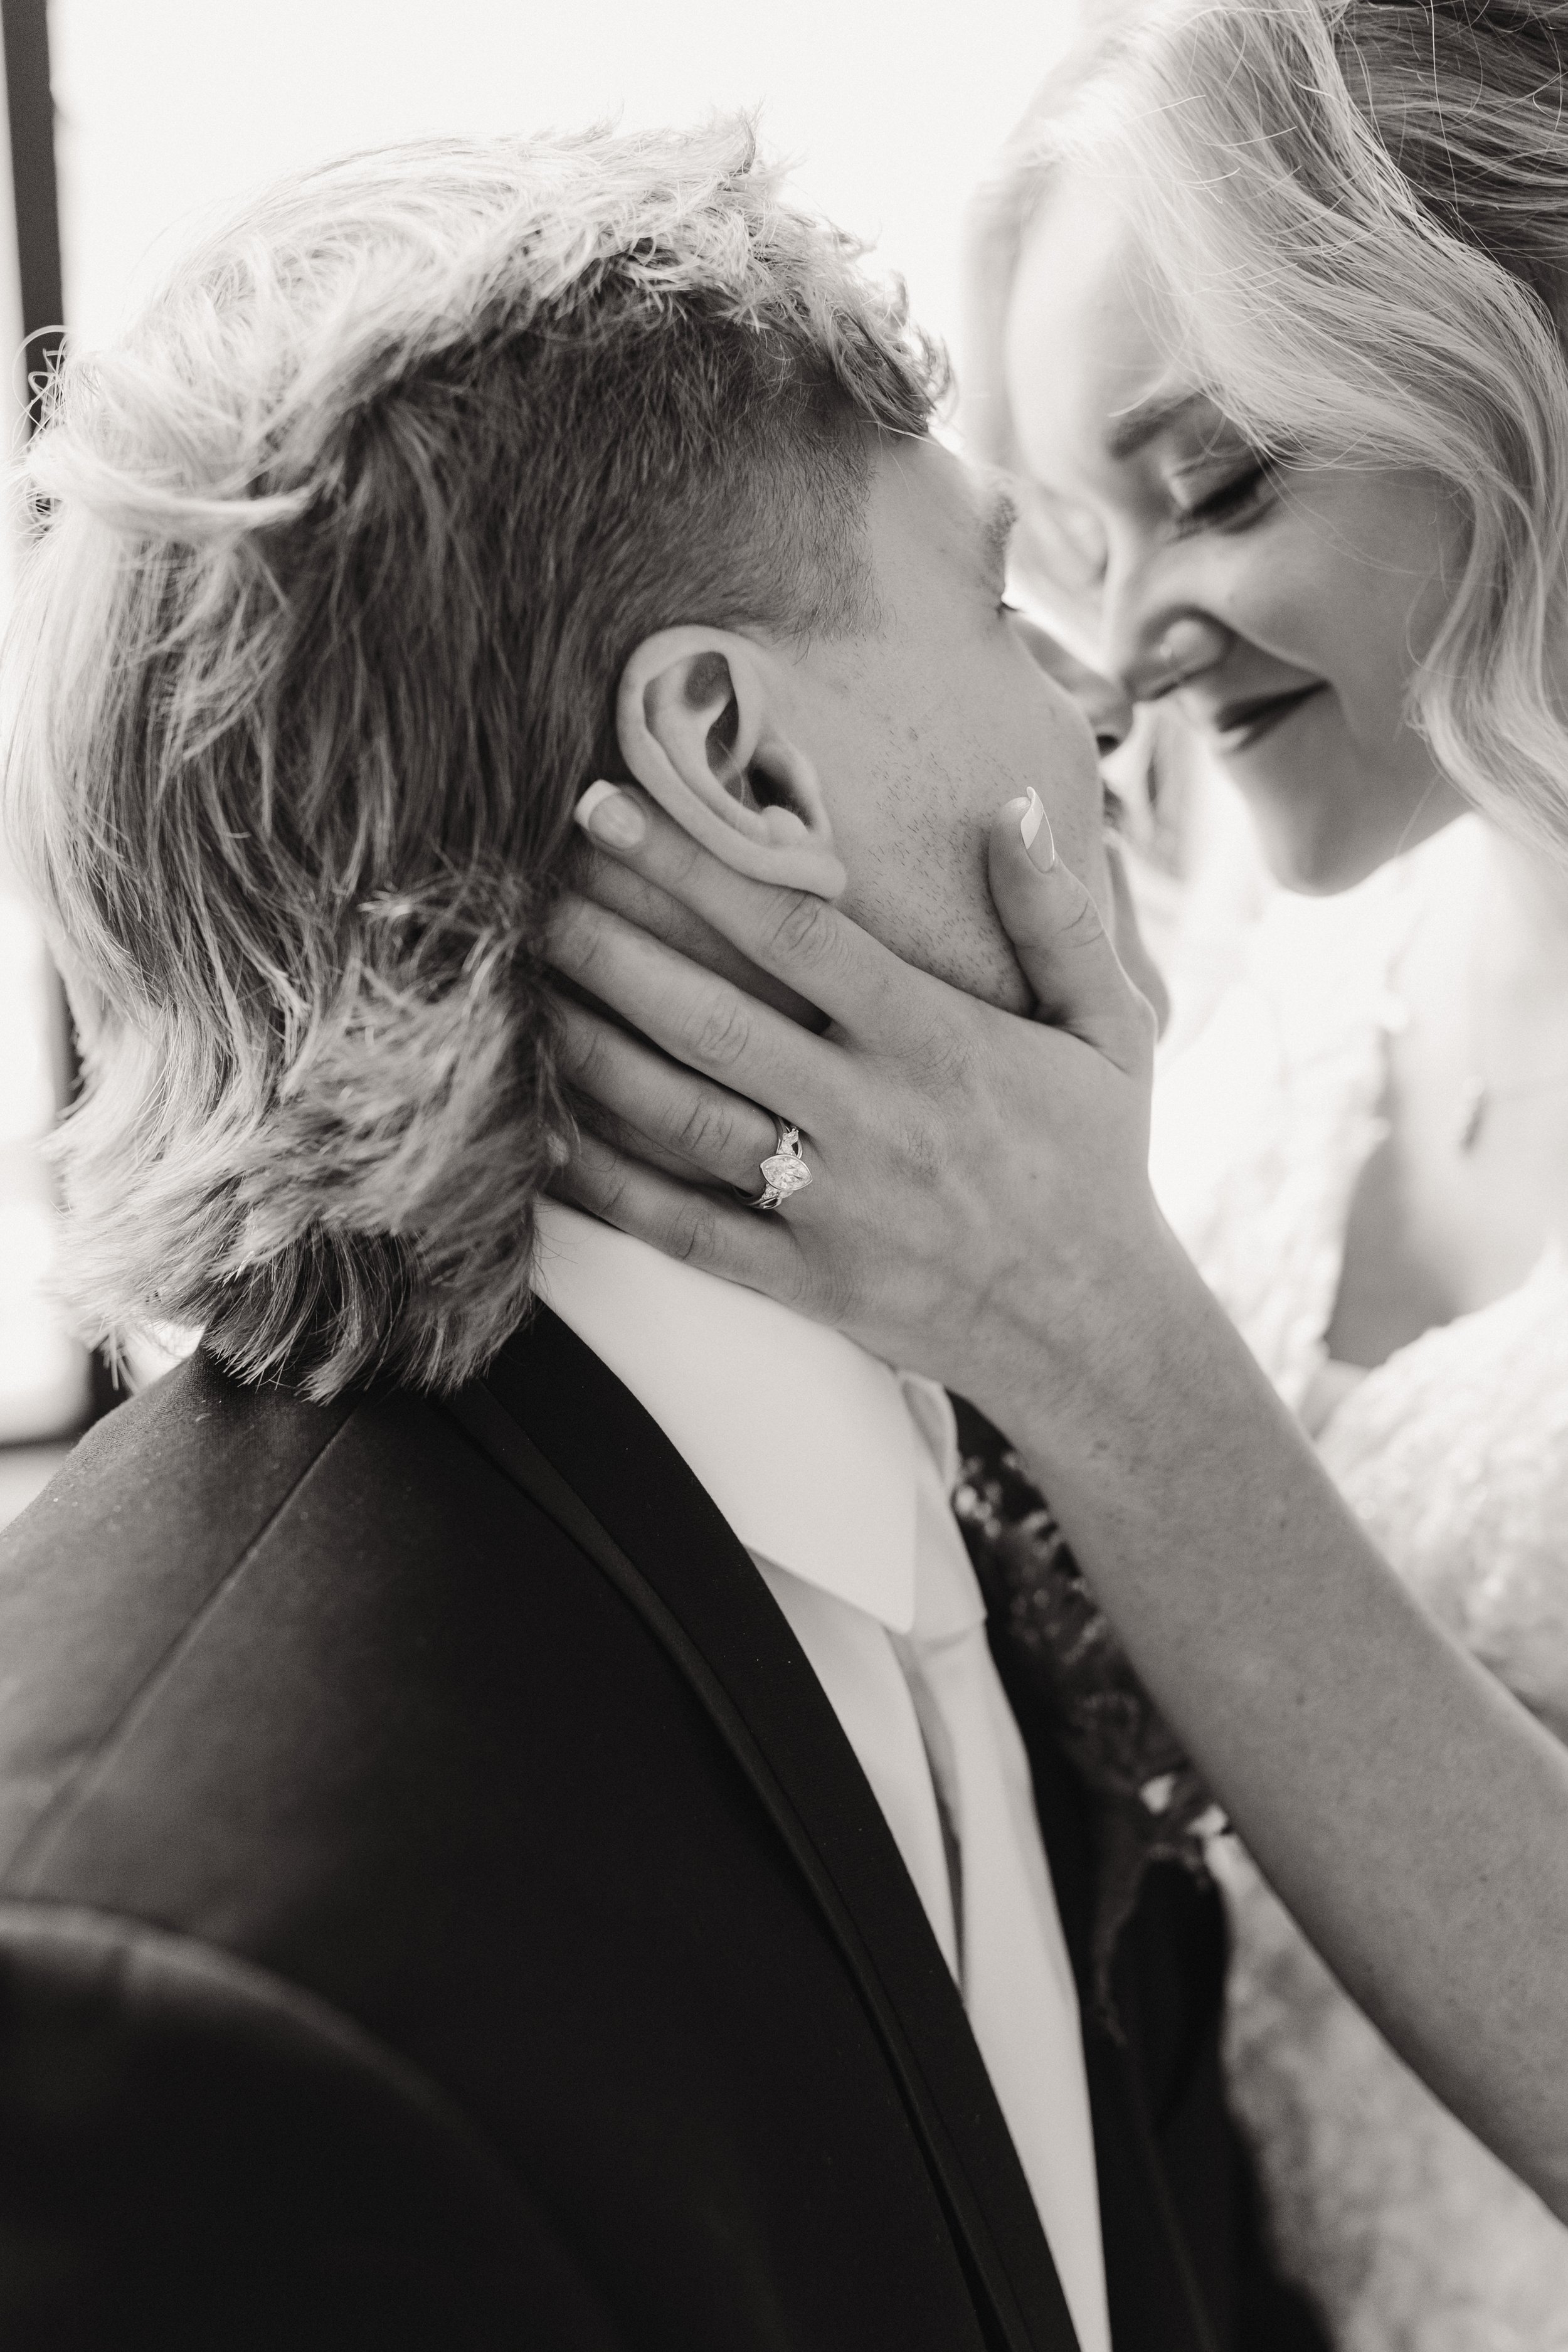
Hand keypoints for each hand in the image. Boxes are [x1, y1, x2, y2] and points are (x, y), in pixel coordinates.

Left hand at [548, 782, 1159, 1423]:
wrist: (1097, 1330)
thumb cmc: (1097, 1163)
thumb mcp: (1113, 1029)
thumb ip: (1058, 917)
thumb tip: (1009, 805)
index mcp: (937, 1040)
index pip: (792, 930)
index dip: (690, 863)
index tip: (605, 808)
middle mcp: (873, 1117)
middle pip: (710, 1018)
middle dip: (609, 948)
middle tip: (528, 893)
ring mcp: (833, 1206)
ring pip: (683, 1119)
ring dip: (591, 1051)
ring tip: (523, 992)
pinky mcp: (807, 1283)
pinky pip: (685, 1229)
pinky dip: (608, 1185)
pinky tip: (545, 1133)